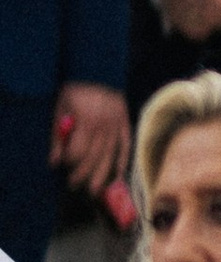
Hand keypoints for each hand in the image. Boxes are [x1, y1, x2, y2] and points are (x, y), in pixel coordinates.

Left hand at [52, 81, 129, 198]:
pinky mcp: (125, 124)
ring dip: (101, 175)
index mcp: (86, 121)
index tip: (61, 167)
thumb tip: (54, 162)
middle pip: (94, 157)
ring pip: (109, 156)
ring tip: (93, 191)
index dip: (69, 162)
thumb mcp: (60, 109)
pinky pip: (125, 147)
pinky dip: (122, 162)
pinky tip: (117, 176)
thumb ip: (57, 137)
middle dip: (83, 174)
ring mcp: (116, 126)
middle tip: (74, 186)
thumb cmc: (75, 91)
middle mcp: (104, 126)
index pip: (78, 151)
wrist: (99, 71)